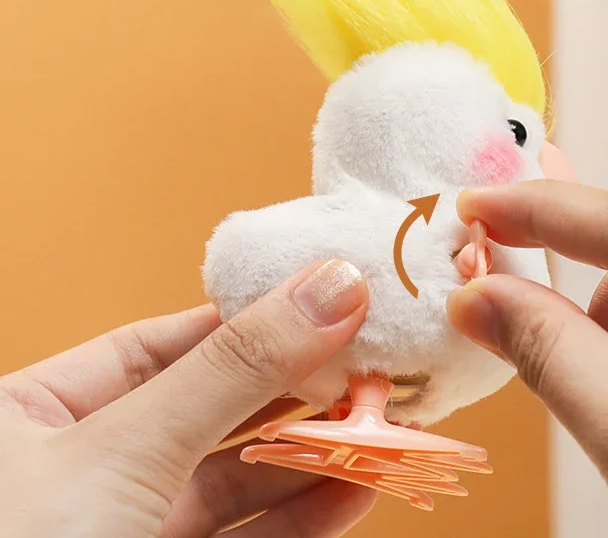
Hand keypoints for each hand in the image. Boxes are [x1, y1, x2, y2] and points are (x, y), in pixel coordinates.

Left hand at [0, 259, 374, 537]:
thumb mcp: (123, 452)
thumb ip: (233, 368)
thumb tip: (331, 285)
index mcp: (33, 416)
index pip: (162, 344)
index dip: (248, 319)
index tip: (325, 302)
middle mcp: (79, 472)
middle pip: (211, 409)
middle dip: (296, 390)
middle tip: (370, 365)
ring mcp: (123, 535)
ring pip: (234, 482)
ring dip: (312, 457)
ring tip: (381, 427)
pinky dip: (301, 518)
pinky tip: (352, 490)